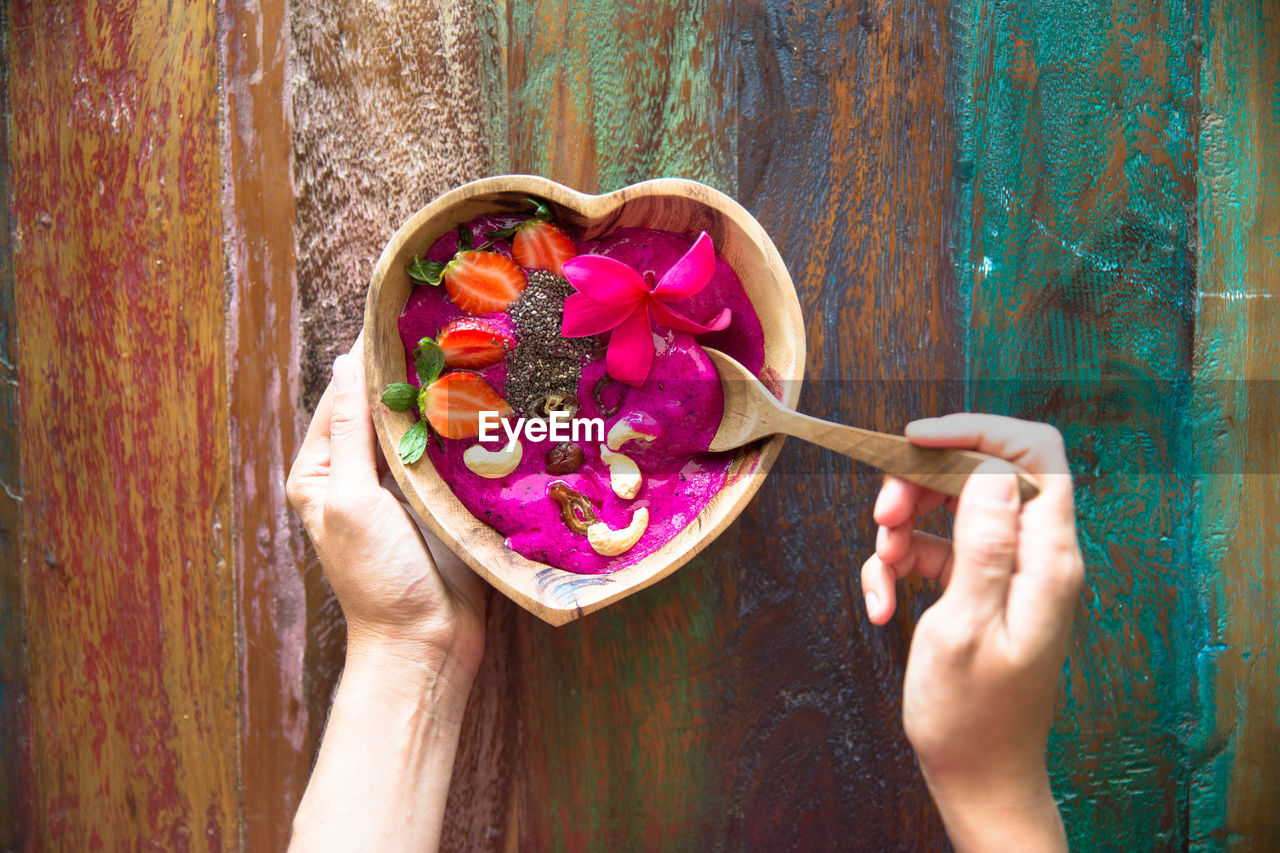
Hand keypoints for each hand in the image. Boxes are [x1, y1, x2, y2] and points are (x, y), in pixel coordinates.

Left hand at [286, 336, 485, 679]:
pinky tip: (487, 399)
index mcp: (321, 471)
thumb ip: (350, 434)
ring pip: (416, 426)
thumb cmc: (378, 576)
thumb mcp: (353, 500)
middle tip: (444, 323)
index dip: (367, 357)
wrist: (426, 641)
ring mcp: (401, 485)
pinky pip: (446, 451)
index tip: (398, 311)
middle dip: (407, 372)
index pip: (342, 397)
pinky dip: (460, 426)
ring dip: (438, 396)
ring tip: (469, 349)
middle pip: (380, 407)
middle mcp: (358, 473)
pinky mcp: (439, 498)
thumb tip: (347, 364)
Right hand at [860, 414, 1082, 850]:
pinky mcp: (978, 588)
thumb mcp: (966, 626)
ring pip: (949, 510)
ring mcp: (1005, 571)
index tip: (917, 441)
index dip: (977, 432)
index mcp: (1045, 558)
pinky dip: (900, 568)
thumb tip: (992, 472)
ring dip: (902, 531)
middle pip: (979, 474)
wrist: (979, 775)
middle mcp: (1033, 555)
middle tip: (881, 517)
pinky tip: (883, 606)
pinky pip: (935, 551)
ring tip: (882, 575)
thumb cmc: (972, 714)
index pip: (1032, 455)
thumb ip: (983, 545)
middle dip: (920, 485)